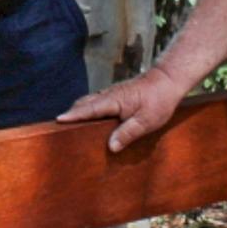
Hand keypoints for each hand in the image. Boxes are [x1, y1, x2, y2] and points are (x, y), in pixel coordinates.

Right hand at [59, 68, 189, 151]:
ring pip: (90, 101)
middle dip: (71, 113)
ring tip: (70, 124)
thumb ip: (127, 133)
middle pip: (84, 103)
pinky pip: (97, 100)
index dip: (73, 115)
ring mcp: (112, 93)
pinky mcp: (117, 94)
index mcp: (114, 101)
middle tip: (58, 126)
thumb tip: (112, 147)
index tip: (58, 120)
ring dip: (79, 110)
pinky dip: (89, 108)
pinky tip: (90, 117)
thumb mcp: (146, 121)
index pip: (89, 108)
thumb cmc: (159, 100)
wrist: (168, 80)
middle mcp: (109, 95)